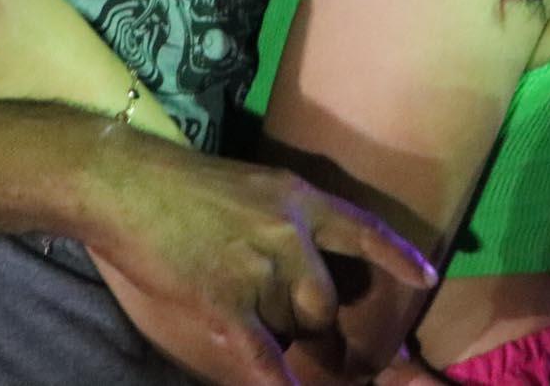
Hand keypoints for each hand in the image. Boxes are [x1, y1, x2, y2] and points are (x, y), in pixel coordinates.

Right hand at [84, 132, 437, 385]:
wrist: (124, 183)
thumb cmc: (178, 184)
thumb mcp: (249, 185)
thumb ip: (282, 222)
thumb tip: (302, 265)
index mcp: (298, 198)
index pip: (360, 228)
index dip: (395, 255)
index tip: (425, 276)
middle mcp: (290, 234)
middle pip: (324, 302)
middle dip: (314, 327)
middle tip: (306, 340)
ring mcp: (260, 270)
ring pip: (291, 328)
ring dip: (276, 336)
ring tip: (242, 319)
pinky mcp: (226, 303)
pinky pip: (265, 358)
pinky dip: (280, 382)